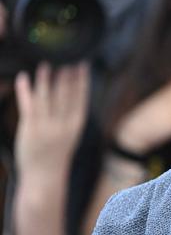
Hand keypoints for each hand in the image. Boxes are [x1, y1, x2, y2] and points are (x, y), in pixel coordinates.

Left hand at [13, 63, 89, 179]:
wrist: (44, 176)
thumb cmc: (55, 155)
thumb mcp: (69, 135)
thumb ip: (69, 116)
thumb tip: (68, 95)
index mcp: (76, 125)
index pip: (81, 98)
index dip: (81, 80)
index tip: (82, 65)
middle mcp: (64, 124)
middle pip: (66, 95)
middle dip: (66, 75)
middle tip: (66, 58)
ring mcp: (47, 126)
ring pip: (47, 97)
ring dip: (46, 79)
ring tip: (46, 64)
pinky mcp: (31, 128)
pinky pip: (28, 105)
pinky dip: (25, 89)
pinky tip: (24, 77)